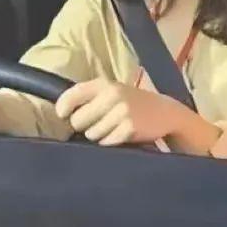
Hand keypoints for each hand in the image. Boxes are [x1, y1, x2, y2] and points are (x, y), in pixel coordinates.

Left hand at [55, 77, 192, 146]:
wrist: (166, 112)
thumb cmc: (132, 103)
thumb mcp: (113, 91)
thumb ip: (88, 96)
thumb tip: (61, 114)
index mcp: (104, 84)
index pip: (69, 97)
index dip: (63, 110)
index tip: (66, 115)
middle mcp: (112, 95)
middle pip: (77, 121)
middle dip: (84, 126)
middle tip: (98, 122)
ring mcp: (122, 112)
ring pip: (91, 134)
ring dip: (99, 135)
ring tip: (113, 128)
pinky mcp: (130, 128)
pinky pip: (106, 142)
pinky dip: (111, 142)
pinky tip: (121, 135)